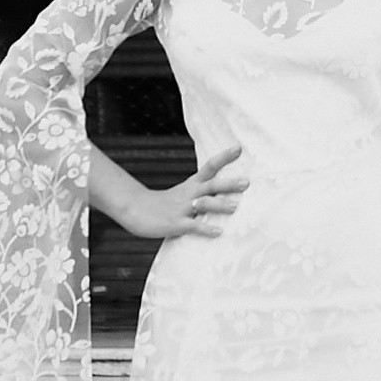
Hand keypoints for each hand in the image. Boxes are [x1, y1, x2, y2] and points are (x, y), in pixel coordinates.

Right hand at [112, 142, 248, 240]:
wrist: (134, 209)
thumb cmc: (161, 204)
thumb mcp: (182, 194)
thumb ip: (201, 195)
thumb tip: (226, 196)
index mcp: (191, 185)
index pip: (209, 167)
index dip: (224, 157)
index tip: (238, 148)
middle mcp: (189, 194)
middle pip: (211, 185)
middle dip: (229, 184)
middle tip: (246, 183)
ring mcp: (182, 208)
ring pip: (204, 204)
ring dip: (220, 205)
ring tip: (235, 207)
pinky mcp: (176, 224)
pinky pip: (193, 226)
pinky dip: (206, 228)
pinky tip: (218, 232)